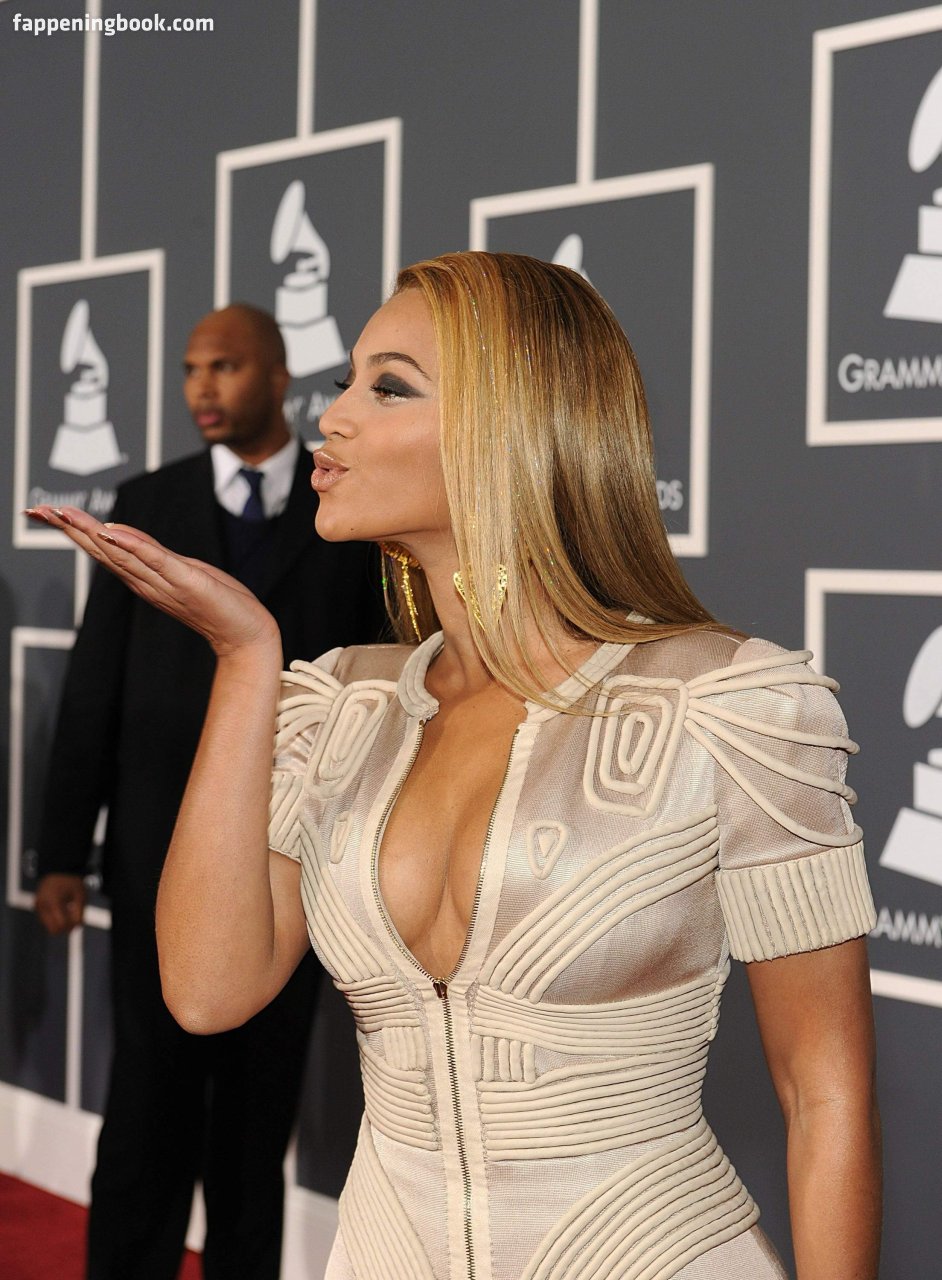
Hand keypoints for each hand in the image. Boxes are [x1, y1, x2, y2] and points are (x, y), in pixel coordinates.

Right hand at [25, 505, 279, 657]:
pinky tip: (113, 533)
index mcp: (145, 578)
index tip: (44, 512)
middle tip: (37, 509)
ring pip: (121, 554)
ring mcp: (165, 583)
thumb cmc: (220, 604)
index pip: (103, 550)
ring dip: (92, 534)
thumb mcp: (183, 571)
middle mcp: (148, 582)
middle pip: (102, 551)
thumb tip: (120, 534)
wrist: (248, 636)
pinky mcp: (187, 582)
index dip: (73, 531)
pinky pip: (157, 561)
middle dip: (69, 529)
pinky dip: (134, 547)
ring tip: (64, 515)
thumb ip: (153, 555)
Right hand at [35, 873, 86, 934]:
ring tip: (68, 911)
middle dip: (65, 928)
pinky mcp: (37, 907)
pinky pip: (47, 921)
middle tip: (74, 918)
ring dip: (60, 924)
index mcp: (53, 902)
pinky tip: (62, 909)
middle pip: (53, 930)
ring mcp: (38, 907)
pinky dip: (55, 919)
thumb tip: (77, 927)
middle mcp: (42, 906)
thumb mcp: (80, 896)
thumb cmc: (71, 882)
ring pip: (49, 927)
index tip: (78, 920)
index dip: (71, 926)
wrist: (59, 869)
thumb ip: (79, 913)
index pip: (61, 925)